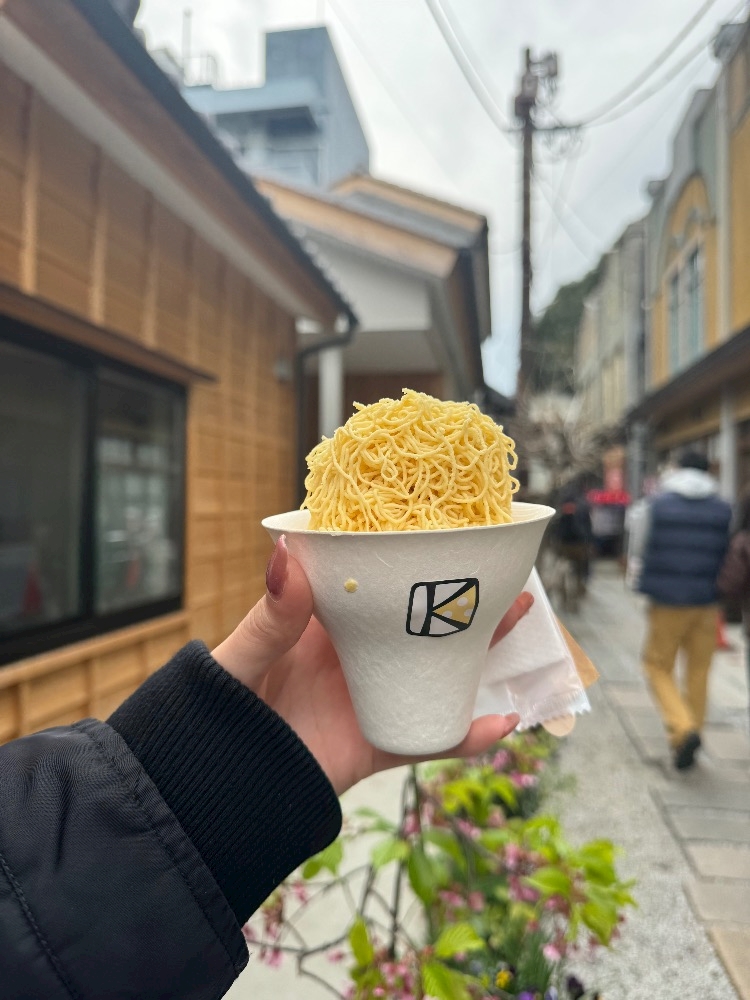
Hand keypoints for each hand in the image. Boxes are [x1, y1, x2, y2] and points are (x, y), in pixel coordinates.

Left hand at [212, 536, 532, 794]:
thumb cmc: (220, 712)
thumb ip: (268, 618)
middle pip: (419, 620)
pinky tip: (503, 721)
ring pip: (438, 668)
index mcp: (325, 624)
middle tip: (502, 565)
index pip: (373, 581)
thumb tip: (285, 555)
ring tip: (518, 614)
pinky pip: (432, 737)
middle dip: (460, 594)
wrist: (219, 787)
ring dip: (480, 647)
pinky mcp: (381, 744)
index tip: (446, 529)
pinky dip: (469, 735)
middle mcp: (358, 655)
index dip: (408, 557)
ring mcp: (375, 697)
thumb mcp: (241, 659)